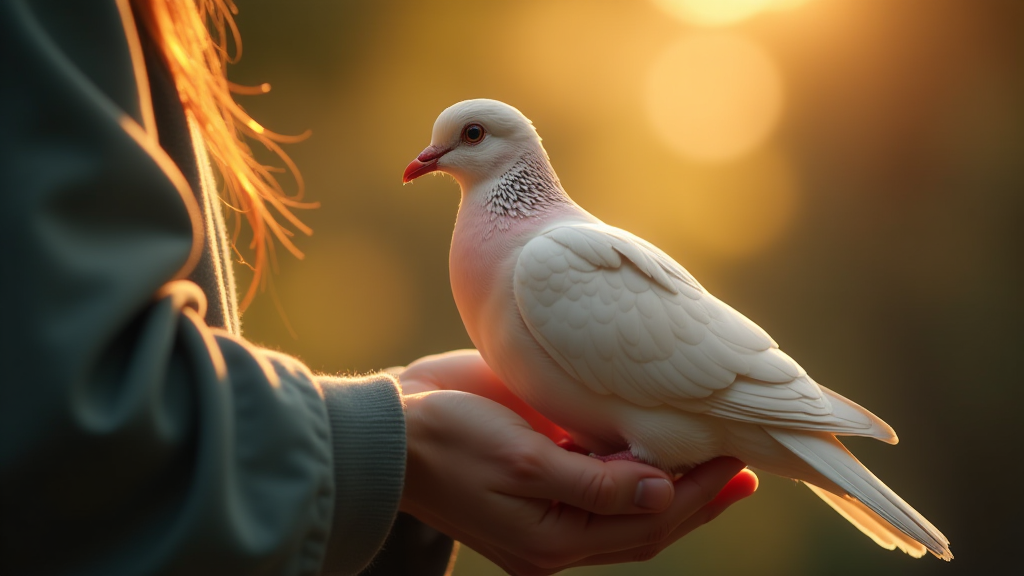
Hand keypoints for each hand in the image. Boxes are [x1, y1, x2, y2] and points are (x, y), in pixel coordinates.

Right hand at [398, 351, 757, 574]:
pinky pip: (598, 476)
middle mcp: (557, 530)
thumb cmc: (450, 443)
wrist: (389, 429)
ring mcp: (547, 503)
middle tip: (745, 466)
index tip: (737, 463)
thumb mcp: (525, 464)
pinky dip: (633, 464)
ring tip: (716, 457)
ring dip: (671, 481)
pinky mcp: (538, 470)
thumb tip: (665, 495)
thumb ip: (596, 484)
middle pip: (644, 522)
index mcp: (553, 541)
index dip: (696, 498)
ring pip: (626, 502)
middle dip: (698, 496)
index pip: (645, 527)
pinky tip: (655, 443)